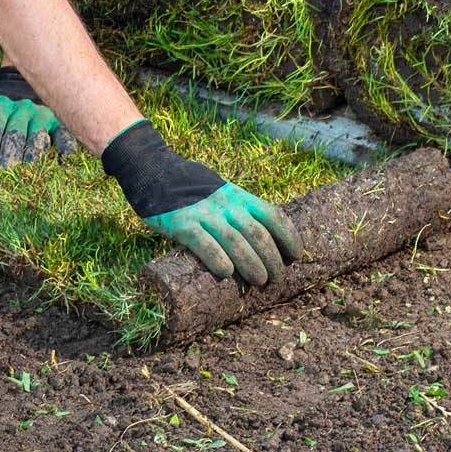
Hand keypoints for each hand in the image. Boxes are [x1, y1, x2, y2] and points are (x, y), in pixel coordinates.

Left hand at [0, 65, 77, 166]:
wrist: (28, 76)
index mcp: (0, 107)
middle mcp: (20, 111)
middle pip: (14, 133)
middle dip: (9, 150)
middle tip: (4, 168)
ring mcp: (41, 114)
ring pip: (37, 134)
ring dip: (33, 150)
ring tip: (28, 164)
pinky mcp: (58, 120)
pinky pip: (64, 132)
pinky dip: (66, 144)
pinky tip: (66, 157)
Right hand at [145, 183, 302, 286]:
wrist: (153, 169)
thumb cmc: (189, 188)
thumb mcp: (219, 192)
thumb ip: (234, 210)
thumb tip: (256, 243)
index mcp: (237, 195)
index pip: (272, 215)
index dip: (288, 237)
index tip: (296, 256)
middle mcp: (225, 204)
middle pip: (257, 234)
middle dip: (272, 259)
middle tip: (276, 279)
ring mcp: (203, 213)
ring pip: (236, 242)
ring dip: (252, 264)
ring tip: (260, 282)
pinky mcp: (181, 223)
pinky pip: (204, 245)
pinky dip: (218, 260)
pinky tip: (226, 274)